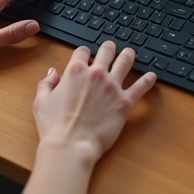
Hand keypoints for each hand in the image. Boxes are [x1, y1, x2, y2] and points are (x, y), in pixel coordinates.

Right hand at [32, 41, 157, 164]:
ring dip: (129, 55)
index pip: (82, 51)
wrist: (71, 146)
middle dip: (109, 48)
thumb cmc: (54, 126)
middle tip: (111, 49)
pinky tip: (152, 76)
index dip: (84, 53)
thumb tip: (52, 73)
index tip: (86, 56)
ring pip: (125, 61)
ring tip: (131, 53)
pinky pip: (141, 87)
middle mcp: (96, 74)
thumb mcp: (40, 101)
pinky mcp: (125, 102)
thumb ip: (46, 83)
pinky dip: (147, 80)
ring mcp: (113, 86)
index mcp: (75, 71)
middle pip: (107, 51)